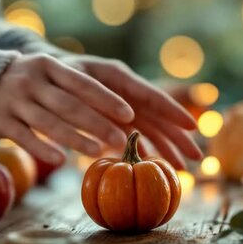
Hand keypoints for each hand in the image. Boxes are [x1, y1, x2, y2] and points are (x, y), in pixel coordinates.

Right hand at [0, 53, 134, 164]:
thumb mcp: (49, 73)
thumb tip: (121, 106)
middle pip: (69, 105)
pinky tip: (60, 161)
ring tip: (97, 152)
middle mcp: (32, 81)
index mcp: (49, 66)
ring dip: (75, 139)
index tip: (129, 114)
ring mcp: (14, 100)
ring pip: (49, 123)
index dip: (106, 99)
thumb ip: (76, 86)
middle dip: (97, 124)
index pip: (83, 83)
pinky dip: (42, 149)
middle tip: (121, 140)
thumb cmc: (28, 81)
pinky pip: (24, 137)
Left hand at [61, 54, 202, 168]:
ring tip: (183, 169)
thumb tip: (118, 122)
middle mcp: (125, 92)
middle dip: (178, 138)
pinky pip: (137, 135)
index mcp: (117, 76)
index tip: (192, 126)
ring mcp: (122, 106)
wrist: (44, 75)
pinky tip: (157, 165)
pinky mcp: (116, 119)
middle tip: (197, 158)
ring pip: (151, 129)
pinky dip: (146, 150)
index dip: (173, 111)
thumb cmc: (57, 74)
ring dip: (166, 148)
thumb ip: (93, 99)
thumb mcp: (71, 83)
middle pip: (158, 117)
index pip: (151, 95)